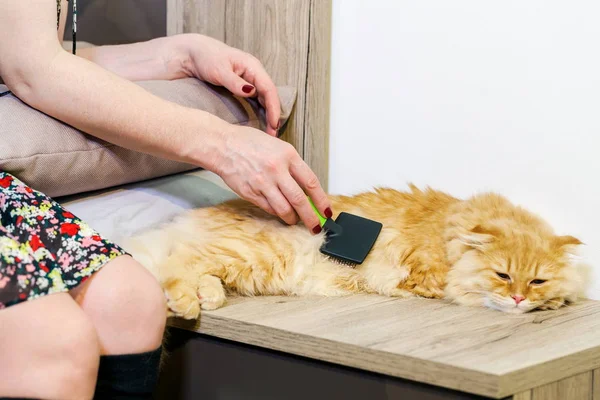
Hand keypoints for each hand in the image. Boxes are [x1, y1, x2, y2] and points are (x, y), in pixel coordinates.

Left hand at [181, 34, 280, 135]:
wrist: (192, 53)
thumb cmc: (205, 57)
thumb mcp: (219, 70)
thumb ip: (234, 82)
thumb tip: (252, 92)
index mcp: (252, 66)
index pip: (269, 89)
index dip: (274, 108)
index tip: (274, 124)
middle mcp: (254, 73)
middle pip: (270, 95)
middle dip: (273, 115)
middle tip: (273, 135)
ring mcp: (250, 79)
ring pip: (265, 99)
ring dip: (268, 115)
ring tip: (269, 133)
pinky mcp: (243, 86)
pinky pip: (257, 100)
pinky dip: (261, 112)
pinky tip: (261, 123)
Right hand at [215, 125, 331, 232]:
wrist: (223, 145)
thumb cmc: (249, 143)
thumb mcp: (277, 146)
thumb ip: (292, 166)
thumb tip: (306, 188)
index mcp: (288, 155)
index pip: (311, 182)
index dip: (321, 199)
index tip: (326, 210)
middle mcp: (276, 170)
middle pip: (300, 200)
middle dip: (311, 218)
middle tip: (316, 227)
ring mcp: (263, 183)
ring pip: (284, 209)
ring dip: (293, 219)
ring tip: (296, 221)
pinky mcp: (251, 193)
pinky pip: (269, 209)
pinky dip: (277, 213)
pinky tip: (280, 212)